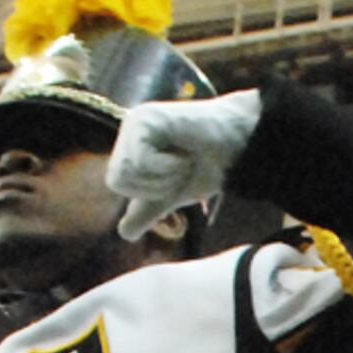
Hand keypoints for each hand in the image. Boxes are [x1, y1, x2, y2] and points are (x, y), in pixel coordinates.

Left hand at [104, 89, 262, 240]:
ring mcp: (137, 122)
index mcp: (130, 148)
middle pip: (117, 178)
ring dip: (162, 176)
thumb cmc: (207, 167)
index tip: (174, 179)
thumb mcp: (172, 195)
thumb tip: (124, 233)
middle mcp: (129, 133)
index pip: (116, 182)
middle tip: (180, 171)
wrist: (235, 144)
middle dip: (154, 186)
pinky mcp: (148, 119)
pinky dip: (166, 166)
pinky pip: (141, 159)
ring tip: (183, 162)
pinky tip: (183, 154)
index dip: (146, 191)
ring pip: (128, 169)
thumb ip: (147, 212)